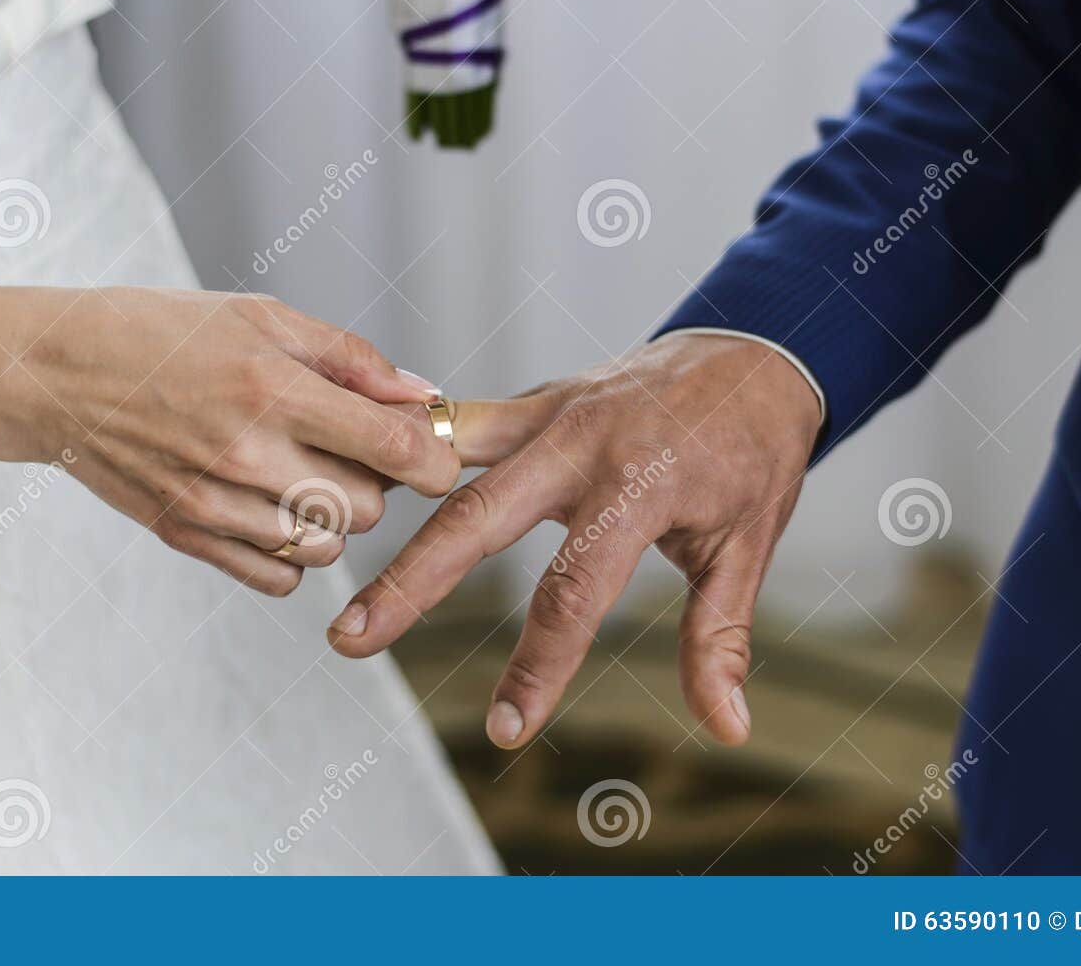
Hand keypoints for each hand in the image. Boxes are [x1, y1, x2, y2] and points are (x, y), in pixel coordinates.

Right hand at [0, 288, 459, 594]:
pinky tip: (269, 506)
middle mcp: (247, 452)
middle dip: (374, 481)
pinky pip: (278, 576)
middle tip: (344, 446)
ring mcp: (213, 502)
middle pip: (368, 508)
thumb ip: (350, 359)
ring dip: (332, 516)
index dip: (433, 459)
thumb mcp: (260, 316)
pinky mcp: (186, 535)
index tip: (433, 454)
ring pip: (327, 546)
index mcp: (273, 386)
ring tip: (300, 470)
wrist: (51, 374)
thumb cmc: (161, 332)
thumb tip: (423, 397)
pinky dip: (290, 552)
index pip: (394, 448)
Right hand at [327, 334, 824, 746]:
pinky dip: (410, 450)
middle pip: (476, 519)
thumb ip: (720, 636)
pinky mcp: (531, 400)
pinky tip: (354, 479)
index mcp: (640, 485)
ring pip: (448, 464)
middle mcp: (581, 442)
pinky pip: (458, 425)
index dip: (537, 667)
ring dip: (387, 511)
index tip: (507, 731)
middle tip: (351, 639)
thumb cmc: (754, 450)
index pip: (572, 590)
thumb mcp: (749, 544)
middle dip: (410, 585)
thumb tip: (726, 725)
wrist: (753, 349)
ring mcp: (547, 412)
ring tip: (326, 557)